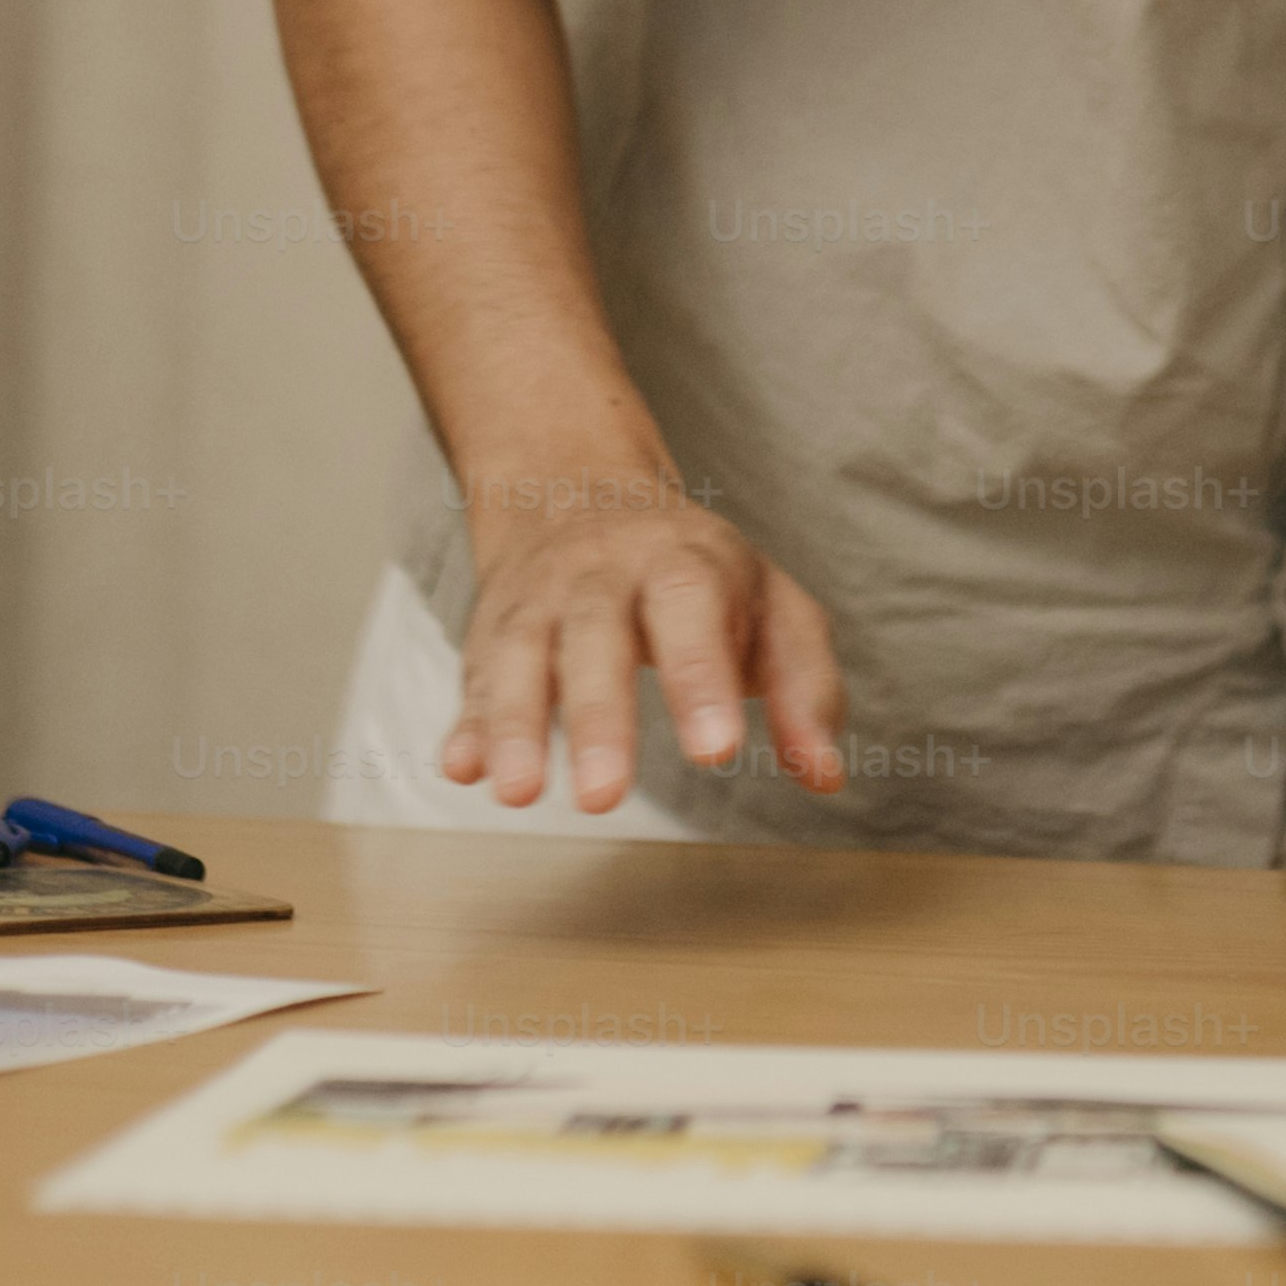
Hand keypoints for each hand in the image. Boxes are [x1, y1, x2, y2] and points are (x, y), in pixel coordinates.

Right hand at [444, 472, 847, 811]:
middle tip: (603, 799)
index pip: (691, 610)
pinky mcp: (493, 633)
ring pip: (522, 655)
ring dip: (515, 725)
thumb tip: (824, 774)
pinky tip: (461, 768)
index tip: (715, 750)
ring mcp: (541, 601)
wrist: (576, 486)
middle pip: (596, 637)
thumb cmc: (696, 572)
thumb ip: (805, 686)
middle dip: (598, 718)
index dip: (701, 678)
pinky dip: (466, 724)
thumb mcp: (771, 607)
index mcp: (683, 563)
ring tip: (517, 793)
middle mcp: (603, 576)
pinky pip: (475, 675)